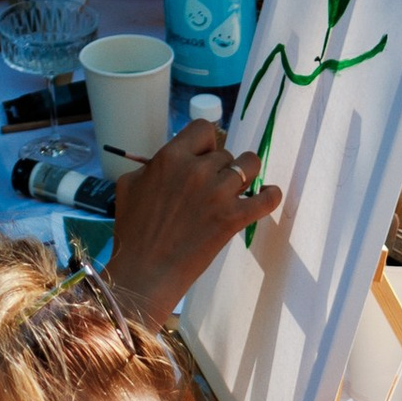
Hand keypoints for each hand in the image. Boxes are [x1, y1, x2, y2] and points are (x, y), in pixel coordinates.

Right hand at [108, 118, 279, 320]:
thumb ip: (153, 167)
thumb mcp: (130, 185)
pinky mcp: (233, 218)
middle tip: (212, 189)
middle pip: (225, 153)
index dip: (206, 143)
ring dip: (247, 175)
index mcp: (170, 157)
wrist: (144, 271)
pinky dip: (270, 196)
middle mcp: (197, 169)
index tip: (203, 159)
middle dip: (220, 168)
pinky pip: (266, 199)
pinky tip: (268, 195)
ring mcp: (217, 193)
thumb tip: (170, 163)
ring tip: (240, 189)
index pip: (203, 129)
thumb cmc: (132, 232)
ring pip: (250, 166)